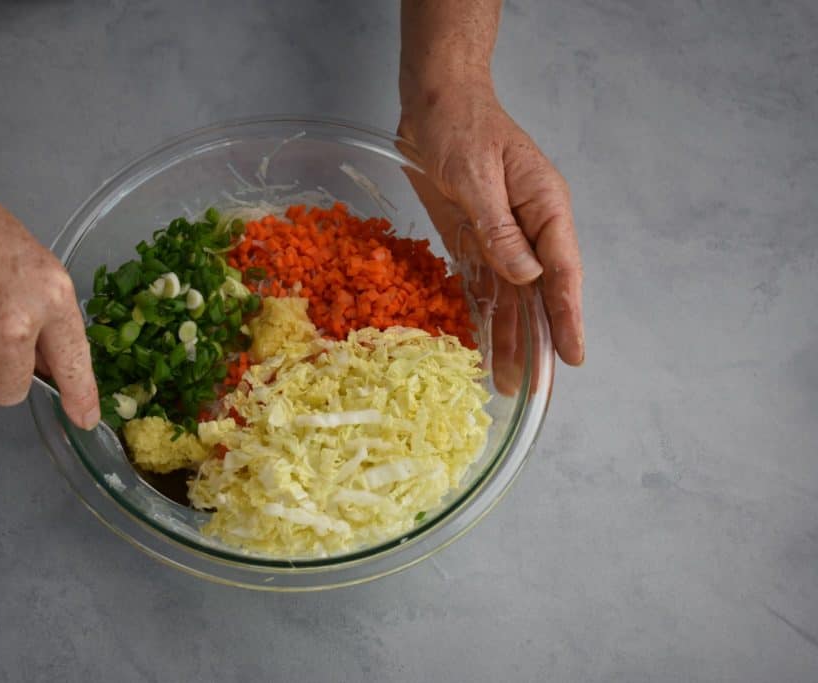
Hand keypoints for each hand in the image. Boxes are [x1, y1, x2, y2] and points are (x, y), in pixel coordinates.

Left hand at [398, 80, 584, 365]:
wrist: (434, 100)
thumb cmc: (461, 124)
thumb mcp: (476, 175)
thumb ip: (500, 228)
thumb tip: (526, 277)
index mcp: (544, 207)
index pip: (562, 272)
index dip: (567, 317)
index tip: (573, 356)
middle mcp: (529, 228)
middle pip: (539, 294)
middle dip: (537, 340)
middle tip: (533, 387)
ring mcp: (501, 235)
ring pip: (510, 296)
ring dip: (507, 335)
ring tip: (505, 379)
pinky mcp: (472, 238)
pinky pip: (481, 283)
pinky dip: (481, 313)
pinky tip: (480, 344)